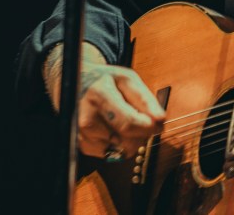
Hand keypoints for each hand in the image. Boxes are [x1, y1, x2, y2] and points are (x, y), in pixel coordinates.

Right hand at [44, 43, 165, 159]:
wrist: (73, 83)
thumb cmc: (105, 80)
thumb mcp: (127, 79)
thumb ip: (145, 99)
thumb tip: (160, 120)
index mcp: (99, 95)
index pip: (129, 123)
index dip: (149, 127)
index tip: (158, 123)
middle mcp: (87, 118)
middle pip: (127, 141)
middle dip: (143, 134)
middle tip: (146, 121)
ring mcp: (82, 134)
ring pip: (122, 150)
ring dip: (132, 140)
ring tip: (127, 121)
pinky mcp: (82, 146)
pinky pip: (113, 154)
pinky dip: (119, 144)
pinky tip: (114, 128)